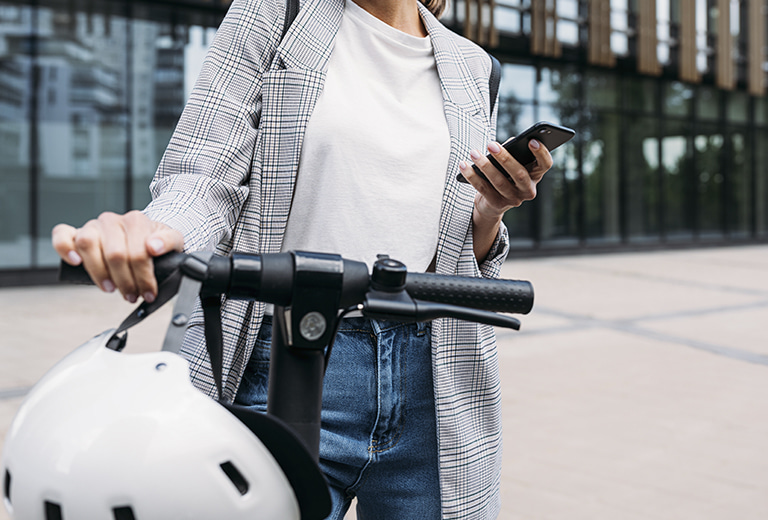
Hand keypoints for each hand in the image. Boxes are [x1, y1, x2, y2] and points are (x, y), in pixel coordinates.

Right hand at [52, 211, 183, 302]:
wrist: (143, 236)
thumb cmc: (155, 241)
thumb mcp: (172, 241)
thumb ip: (169, 241)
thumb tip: (153, 247)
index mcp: (136, 220)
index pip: (139, 252)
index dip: (144, 278)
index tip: (149, 293)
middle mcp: (112, 220)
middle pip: (115, 253)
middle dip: (125, 281)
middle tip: (132, 296)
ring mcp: (93, 226)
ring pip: (88, 244)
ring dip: (99, 272)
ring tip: (110, 288)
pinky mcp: (76, 232)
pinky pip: (61, 235)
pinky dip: (64, 247)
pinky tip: (75, 261)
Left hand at [459, 139, 552, 219]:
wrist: (491, 204)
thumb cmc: (504, 176)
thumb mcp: (511, 165)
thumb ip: (513, 152)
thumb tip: (508, 143)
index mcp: (535, 175)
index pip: (545, 164)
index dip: (541, 153)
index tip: (531, 141)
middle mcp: (528, 190)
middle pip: (519, 174)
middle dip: (504, 158)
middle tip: (491, 144)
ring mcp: (513, 199)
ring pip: (499, 181)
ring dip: (484, 166)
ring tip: (473, 153)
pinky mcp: (497, 205)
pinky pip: (483, 189)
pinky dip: (472, 176)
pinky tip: (464, 166)